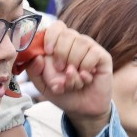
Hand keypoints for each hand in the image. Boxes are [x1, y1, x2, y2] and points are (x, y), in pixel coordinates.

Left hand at [26, 21, 111, 136]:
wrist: (81, 110)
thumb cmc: (63, 93)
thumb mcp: (42, 85)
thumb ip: (34, 71)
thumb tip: (37, 56)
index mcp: (60, 44)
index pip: (57, 26)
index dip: (51, 36)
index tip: (48, 51)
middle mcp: (76, 43)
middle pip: (68, 33)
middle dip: (61, 53)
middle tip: (61, 69)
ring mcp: (90, 48)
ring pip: (81, 43)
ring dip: (74, 64)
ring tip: (73, 78)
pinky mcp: (103, 57)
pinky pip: (93, 54)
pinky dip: (86, 68)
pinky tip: (85, 77)